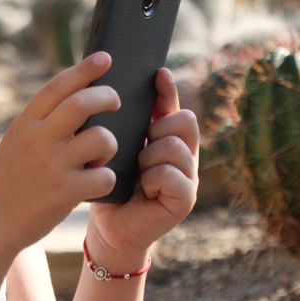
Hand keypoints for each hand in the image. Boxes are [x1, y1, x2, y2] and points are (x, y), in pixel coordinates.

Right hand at [0, 52, 121, 253]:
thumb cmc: (5, 184)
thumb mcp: (14, 145)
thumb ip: (39, 125)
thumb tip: (73, 101)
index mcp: (25, 125)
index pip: (58, 86)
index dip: (85, 69)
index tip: (105, 58)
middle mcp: (38, 139)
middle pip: (83, 103)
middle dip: (107, 97)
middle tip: (115, 101)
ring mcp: (52, 165)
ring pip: (101, 138)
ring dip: (110, 143)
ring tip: (102, 155)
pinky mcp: (66, 192)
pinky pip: (105, 176)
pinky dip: (107, 178)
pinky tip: (97, 183)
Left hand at [87, 68, 199, 267]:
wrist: (110, 227)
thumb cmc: (110, 185)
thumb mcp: (116, 148)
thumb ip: (125, 124)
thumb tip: (114, 86)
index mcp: (168, 138)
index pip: (174, 106)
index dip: (168, 89)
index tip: (157, 73)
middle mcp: (185, 154)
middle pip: (184, 121)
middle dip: (158, 128)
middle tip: (141, 145)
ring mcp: (189, 176)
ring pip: (176, 147)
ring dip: (151, 156)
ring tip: (138, 170)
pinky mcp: (186, 199)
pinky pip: (172, 175)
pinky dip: (154, 177)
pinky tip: (143, 187)